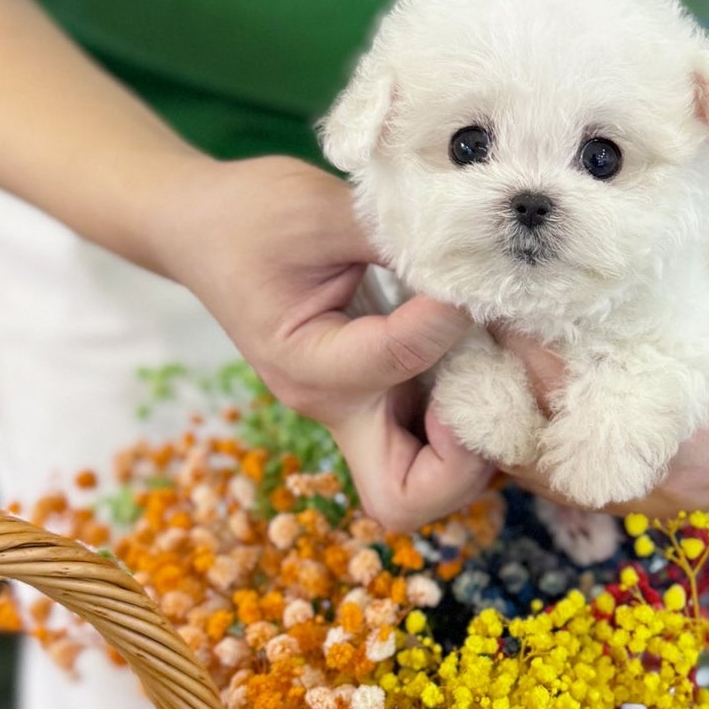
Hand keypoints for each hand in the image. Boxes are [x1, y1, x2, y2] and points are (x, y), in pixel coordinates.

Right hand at [143, 153, 490, 528]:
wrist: (202, 227)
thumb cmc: (249, 217)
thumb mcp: (318, 209)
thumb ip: (397, 232)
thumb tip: (478, 244)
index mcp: (308, 364)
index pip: (394, 361)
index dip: (443, 319)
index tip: (464, 275)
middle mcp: (338, 406)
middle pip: (406, 498)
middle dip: (467, 456)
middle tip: (494, 380)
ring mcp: (362, 408)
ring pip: (431, 479)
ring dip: (481, 436)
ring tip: (505, 360)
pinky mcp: (383, 393)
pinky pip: (436, 432)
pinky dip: (476, 405)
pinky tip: (494, 345)